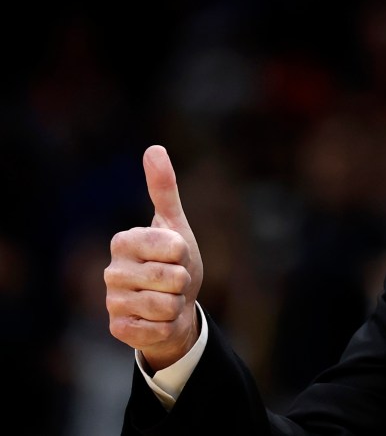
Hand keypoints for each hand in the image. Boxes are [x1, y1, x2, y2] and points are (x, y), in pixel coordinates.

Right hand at [105, 145, 204, 370]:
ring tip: (167, 299)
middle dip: (183, 281)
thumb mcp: (176, 224)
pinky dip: (166, 325)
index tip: (176, 254)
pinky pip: (156, 328)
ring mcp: (111, 301)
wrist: (175, 306)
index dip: (183, 254)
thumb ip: (164, 189)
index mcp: (124, 241)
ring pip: (166, 305)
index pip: (171, 246)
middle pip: (172, 277)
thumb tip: (154, 148)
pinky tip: (157, 319)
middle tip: (174, 280)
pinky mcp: (117, 328)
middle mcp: (112, 270)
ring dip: (176, 304)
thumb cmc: (175, 261)